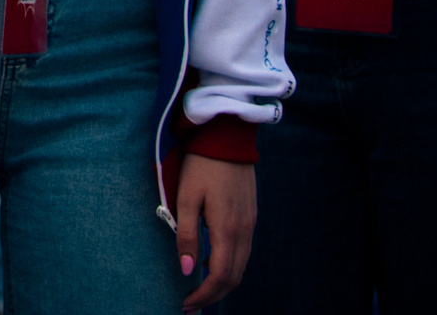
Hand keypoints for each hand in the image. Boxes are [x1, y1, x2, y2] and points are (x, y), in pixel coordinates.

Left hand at [174, 153, 255, 309]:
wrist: (227, 138)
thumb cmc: (201, 166)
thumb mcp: (186, 198)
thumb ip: (187, 236)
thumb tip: (188, 271)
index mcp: (227, 229)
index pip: (221, 277)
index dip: (205, 295)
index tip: (186, 304)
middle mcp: (244, 232)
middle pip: (234, 278)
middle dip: (213, 296)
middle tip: (191, 305)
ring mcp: (250, 224)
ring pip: (241, 267)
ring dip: (222, 283)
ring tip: (200, 290)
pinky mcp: (250, 217)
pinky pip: (243, 252)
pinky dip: (229, 266)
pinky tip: (211, 264)